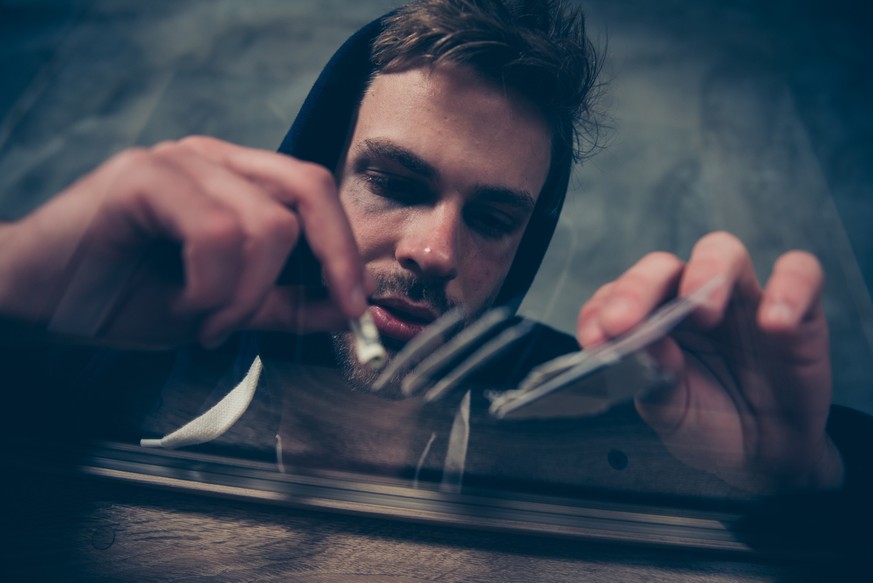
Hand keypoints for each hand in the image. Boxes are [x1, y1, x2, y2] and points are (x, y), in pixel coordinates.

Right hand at [0, 136, 370, 348]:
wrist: (37, 301)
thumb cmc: (123, 297)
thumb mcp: (223, 307)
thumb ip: (284, 302)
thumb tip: (348, 306)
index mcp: (236, 179)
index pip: (315, 192)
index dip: (345, 247)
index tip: (358, 304)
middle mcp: (213, 158)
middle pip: (307, 189)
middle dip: (326, 260)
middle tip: (313, 316)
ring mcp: (178, 160)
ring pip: (265, 224)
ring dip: (244, 296)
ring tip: (205, 319)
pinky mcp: (143, 175)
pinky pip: (215, 234)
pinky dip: (209, 288)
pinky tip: (181, 303)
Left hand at [576, 231, 843, 492]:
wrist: (764, 457)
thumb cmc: (708, 423)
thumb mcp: (671, 411)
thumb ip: (652, 379)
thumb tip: (636, 343)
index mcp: (650, 319)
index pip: (619, 294)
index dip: (602, 308)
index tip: (594, 337)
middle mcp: (690, 299)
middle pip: (662, 267)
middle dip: (638, 287)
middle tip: (625, 321)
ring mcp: (742, 298)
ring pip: (723, 252)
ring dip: (706, 273)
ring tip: (702, 312)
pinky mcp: (796, 309)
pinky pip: (800, 274)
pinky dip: (789, 290)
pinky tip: (774, 324)